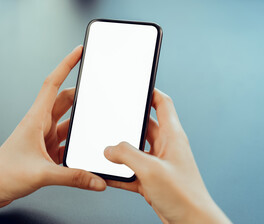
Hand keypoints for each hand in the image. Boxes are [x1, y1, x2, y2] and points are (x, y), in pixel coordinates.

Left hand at [0, 46, 106, 222]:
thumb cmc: (3, 174)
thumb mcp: (42, 173)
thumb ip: (73, 176)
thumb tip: (97, 180)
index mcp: (36, 119)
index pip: (53, 84)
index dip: (66, 65)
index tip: (78, 52)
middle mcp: (40, 125)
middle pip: (64, 101)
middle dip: (81, 95)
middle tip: (98, 91)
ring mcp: (43, 138)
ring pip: (67, 123)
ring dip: (80, 123)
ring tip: (97, 123)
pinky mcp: (45, 152)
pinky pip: (66, 144)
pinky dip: (76, 146)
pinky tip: (84, 152)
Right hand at [104, 89, 230, 223]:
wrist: (191, 223)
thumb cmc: (184, 196)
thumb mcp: (151, 169)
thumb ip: (127, 155)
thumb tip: (109, 149)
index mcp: (172, 136)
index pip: (163, 104)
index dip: (150, 92)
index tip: (136, 86)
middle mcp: (166, 147)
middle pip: (144, 126)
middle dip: (127, 123)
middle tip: (111, 118)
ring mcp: (158, 163)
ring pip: (135, 149)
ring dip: (121, 150)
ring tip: (106, 149)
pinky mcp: (152, 179)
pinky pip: (132, 170)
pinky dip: (120, 171)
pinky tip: (108, 174)